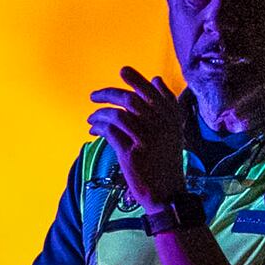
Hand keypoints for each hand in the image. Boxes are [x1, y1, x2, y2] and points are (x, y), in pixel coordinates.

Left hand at [89, 65, 198, 215]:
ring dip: (100, 113)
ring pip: (118, 115)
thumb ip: (167, 105)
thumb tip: (156, 79)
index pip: (152, 92)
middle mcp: (161, 126)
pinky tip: (93, 130)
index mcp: (171, 119)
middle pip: (131, 100)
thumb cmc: (167, 162)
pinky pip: (110, 132)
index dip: (136, 80)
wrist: (167, 194)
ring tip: (91, 117)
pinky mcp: (132, 153)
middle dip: (109, 94)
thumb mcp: (173, 131)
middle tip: (94, 95)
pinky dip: (98, 127)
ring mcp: (146, 139)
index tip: (122, 71)